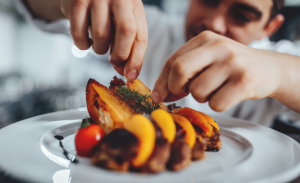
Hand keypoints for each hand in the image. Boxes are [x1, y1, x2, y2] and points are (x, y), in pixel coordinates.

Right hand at [61, 0, 147, 79]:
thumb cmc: (105, 12)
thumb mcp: (120, 25)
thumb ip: (126, 47)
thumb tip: (127, 73)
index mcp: (134, 4)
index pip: (141, 35)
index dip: (137, 59)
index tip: (131, 76)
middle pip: (126, 30)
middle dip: (120, 54)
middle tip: (114, 61)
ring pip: (101, 35)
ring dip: (99, 49)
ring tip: (98, 43)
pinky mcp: (77, 1)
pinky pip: (79, 34)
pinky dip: (82, 44)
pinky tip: (85, 40)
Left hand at [152, 31, 282, 111]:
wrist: (269, 68)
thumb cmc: (231, 66)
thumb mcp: (208, 60)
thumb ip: (185, 72)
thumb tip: (161, 95)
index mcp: (205, 39)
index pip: (172, 61)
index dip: (161, 81)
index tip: (158, 96)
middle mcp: (218, 46)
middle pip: (180, 70)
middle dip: (175, 88)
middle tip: (183, 94)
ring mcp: (232, 62)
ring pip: (197, 91)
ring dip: (201, 98)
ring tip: (215, 90)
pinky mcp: (244, 81)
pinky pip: (216, 104)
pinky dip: (217, 105)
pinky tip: (228, 95)